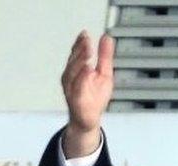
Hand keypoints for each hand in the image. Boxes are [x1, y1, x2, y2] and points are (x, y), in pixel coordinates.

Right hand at [60, 31, 114, 157]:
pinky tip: (87, 71)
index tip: (85, 34)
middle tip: (87, 41)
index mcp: (76, 69)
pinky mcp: (75, 100)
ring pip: (72, 73)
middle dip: (79, 50)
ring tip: (87, 53)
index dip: (80, 43)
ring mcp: (71, 88)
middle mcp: (70, 77)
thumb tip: (106, 37)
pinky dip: (81, 79)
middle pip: (73, 61)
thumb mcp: (104, 73)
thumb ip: (105, 56)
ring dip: (79, 62)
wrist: (89, 120)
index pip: (76, 53)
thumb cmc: (94, 97)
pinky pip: (77, 88)